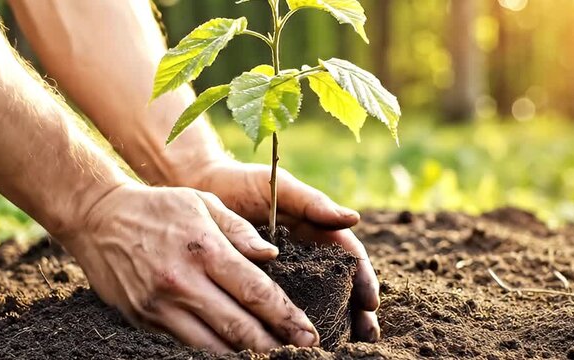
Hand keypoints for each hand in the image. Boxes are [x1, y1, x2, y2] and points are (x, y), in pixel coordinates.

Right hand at [61, 183, 319, 352]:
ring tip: (270, 358)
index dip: (286, 316)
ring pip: (212, 345)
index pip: (255, 291)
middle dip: (274, 345)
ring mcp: (160, 305)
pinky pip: (185, 344)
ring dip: (244, 356)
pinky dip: (211, 352)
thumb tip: (271, 257)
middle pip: (239, 327)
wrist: (97, 218)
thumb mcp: (202, 202)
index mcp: (204, 248)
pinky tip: (231, 354)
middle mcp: (183, 281)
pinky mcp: (143, 319)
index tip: (308, 332)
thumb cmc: (158, 207)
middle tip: (301, 354)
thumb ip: (240, 230)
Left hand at [182, 158, 380, 341]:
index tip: (370, 301)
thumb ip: (312, 202)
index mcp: (317, 229)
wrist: (203, 186)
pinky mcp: (260, 279)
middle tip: (367, 334)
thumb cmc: (244, 183)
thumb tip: (352, 219)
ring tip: (343, 343)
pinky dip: (294, 319)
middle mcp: (306, 251)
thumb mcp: (281, 188)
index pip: (350, 256)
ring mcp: (285, 268)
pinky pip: (281, 302)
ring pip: (315, 297)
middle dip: (357, 309)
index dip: (363, 278)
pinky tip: (298, 338)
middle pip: (341, 283)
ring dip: (334, 319)